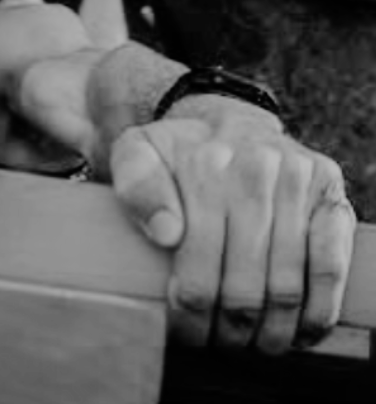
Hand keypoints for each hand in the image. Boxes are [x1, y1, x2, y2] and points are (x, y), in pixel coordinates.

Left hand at [109, 101, 354, 354]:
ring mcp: (299, 181)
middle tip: (219, 342)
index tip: (184, 329)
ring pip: (287, 285)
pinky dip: (317, 310)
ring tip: (254, 343)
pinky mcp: (331, 198)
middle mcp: (258, 165)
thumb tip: (166, 233)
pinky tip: (298, 331)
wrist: (228, 123)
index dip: (190, 307)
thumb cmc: (179, 155)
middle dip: (229, 327)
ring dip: (272, 331)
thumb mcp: (138, 154)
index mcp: (207, 161)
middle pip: (244, 282)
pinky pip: (330, 267)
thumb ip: (136, 186)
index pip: (199, 258)